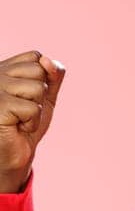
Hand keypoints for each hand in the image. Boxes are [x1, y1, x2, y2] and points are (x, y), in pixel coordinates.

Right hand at [0, 51, 66, 192]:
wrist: (15, 153)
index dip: (42, 78)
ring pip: (36, 88)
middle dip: (40, 94)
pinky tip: (18, 126)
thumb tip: (48, 60)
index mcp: (4, 68)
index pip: (35, 57)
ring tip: (21, 118)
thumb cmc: (27, 123)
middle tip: (25, 109)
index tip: (28, 96)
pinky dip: (32, 121)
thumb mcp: (45, 96)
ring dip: (36, 109)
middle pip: (38, 70)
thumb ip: (53, 75)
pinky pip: (32, 108)